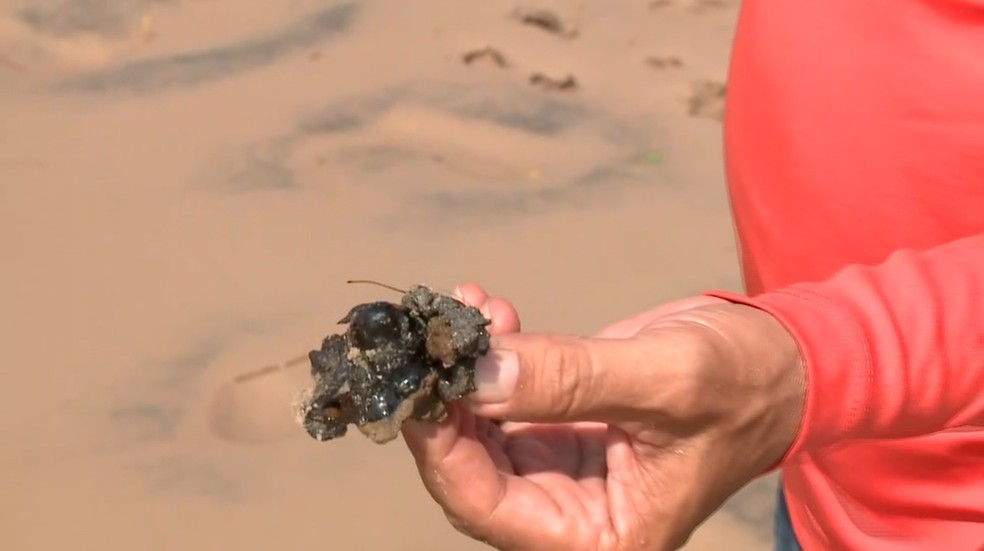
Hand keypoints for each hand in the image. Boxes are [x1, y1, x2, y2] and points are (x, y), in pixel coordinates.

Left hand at [401, 283, 804, 550]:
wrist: (782, 361)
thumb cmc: (744, 383)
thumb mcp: (664, 379)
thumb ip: (568, 381)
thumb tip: (474, 375)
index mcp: (601, 535)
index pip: (489, 508)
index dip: (443, 448)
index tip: (420, 381)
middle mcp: (574, 513)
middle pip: (472, 471)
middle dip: (446, 398)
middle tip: (434, 331)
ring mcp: (563, 469)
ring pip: (479, 429)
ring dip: (464, 367)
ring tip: (468, 307)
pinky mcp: (562, 426)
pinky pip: (503, 398)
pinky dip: (491, 355)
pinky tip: (494, 310)